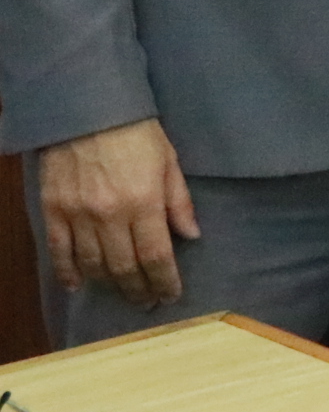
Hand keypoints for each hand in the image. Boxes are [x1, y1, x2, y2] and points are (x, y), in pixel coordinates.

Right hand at [38, 117, 197, 306]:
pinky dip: (67, 272)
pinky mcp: (53, 210)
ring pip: (92, 264)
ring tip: (122, 293)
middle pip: (124, 267)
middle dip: (139, 289)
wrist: (88, 109)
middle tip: (148, 302)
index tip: (170, 295)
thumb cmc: (136, 133)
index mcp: (144, 202)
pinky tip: (77, 286)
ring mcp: (78, 215)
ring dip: (108, 285)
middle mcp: (110, 215)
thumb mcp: (170, 161)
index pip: (156, 255)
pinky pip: (59, 251)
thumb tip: (191, 236)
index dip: (165, 281)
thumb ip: (180, 201)